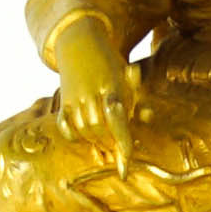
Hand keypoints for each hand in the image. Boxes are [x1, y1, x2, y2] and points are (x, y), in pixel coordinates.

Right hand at [48, 19, 135, 174]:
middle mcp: (91, 95)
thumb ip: (136, 98)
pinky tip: (85, 135)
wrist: (79, 42)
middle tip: (118, 152)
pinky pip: (66, 127)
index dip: (123, 148)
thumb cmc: (109, 62)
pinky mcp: (63, 100)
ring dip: (96, 142)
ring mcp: (75, 98)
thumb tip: (148, 116)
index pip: (118, 125)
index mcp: (112, 89)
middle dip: (111, 145)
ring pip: (84, 131)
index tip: (125, 169)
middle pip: (101, 132)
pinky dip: (75, 135)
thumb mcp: (127, 76)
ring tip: (105, 144)